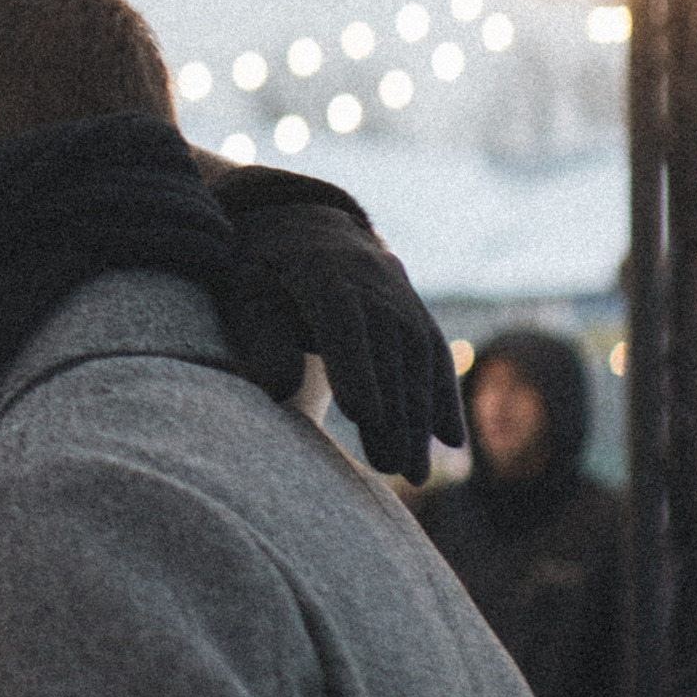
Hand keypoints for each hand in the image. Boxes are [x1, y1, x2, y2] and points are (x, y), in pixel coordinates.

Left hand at [199, 161, 464, 484]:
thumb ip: (262, 337)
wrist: (303, 224)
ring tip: (412, 472)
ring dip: (420, 415)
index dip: (354, 365)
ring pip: (417, 354)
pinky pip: (435, 351)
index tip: (362, 416)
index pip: (341, 317)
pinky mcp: (414, 306)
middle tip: (391, 468)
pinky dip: (444, 394)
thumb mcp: (246, 294)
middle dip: (393, 409)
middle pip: (386, 346)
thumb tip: (279, 388)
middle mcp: (367, 275)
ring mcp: (397, 289)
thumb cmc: (262, 273)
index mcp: (316, 268)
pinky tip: (450, 439)